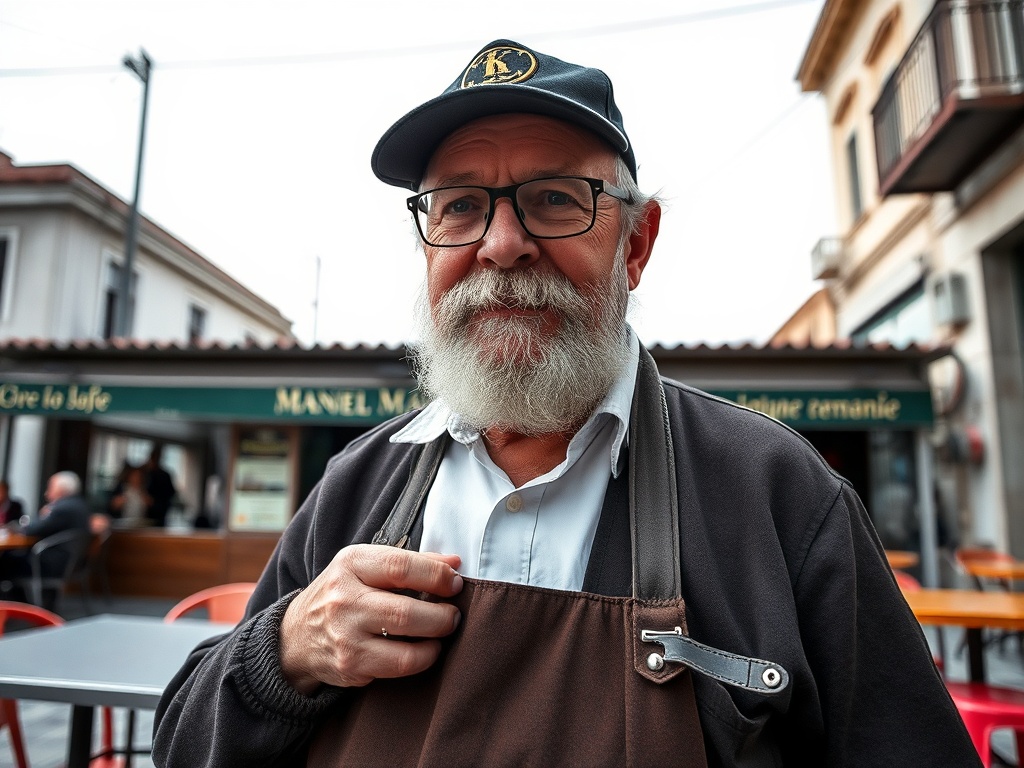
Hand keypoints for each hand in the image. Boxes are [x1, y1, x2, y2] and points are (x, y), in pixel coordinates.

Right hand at [279, 544, 462, 694]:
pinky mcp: (351, 665)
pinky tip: (426, 649)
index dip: (436, 576)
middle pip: (406, 610)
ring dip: (436, 638)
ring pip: (407, 645)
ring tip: (443, 630)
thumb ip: (410, 562)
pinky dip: (423, 658)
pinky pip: (400, 666)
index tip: (455, 583)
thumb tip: (454, 565)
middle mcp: (344, 599)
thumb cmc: (342, 594)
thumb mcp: (366, 566)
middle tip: (454, 614)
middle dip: (442, 614)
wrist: (297, 636)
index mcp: (351, 563)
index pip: (401, 566)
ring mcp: (346, 635)